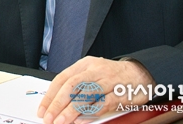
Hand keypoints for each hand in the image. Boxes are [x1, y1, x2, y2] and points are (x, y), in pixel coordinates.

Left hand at [38, 56, 154, 123]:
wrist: (139, 74)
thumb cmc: (111, 76)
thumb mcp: (92, 73)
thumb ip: (76, 85)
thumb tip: (55, 102)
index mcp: (85, 64)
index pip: (62, 77)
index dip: (51, 94)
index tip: (43, 109)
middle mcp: (95, 70)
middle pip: (72, 85)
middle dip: (58, 103)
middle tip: (49, 118)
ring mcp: (107, 81)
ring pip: (85, 94)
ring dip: (70, 111)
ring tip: (60, 122)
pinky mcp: (119, 93)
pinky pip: (102, 104)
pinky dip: (90, 113)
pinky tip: (80, 121)